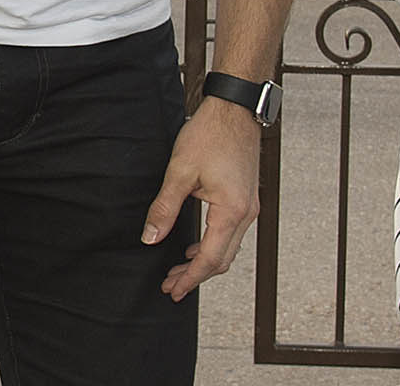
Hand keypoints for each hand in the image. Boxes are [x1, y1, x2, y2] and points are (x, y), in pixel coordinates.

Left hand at [141, 97, 262, 299]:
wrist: (234, 109)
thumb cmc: (210, 134)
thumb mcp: (180, 172)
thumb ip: (165, 208)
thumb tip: (150, 238)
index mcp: (231, 211)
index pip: (209, 259)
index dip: (189, 278)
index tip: (172, 290)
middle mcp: (246, 213)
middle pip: (222, 259)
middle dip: (196, 276)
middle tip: (171, 285)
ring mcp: (249, 206)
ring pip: (229, 247)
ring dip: (204, 262)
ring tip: (179, 269)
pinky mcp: (246, 198)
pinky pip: (232, 232)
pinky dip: (214, 245)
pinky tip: (195, 245)